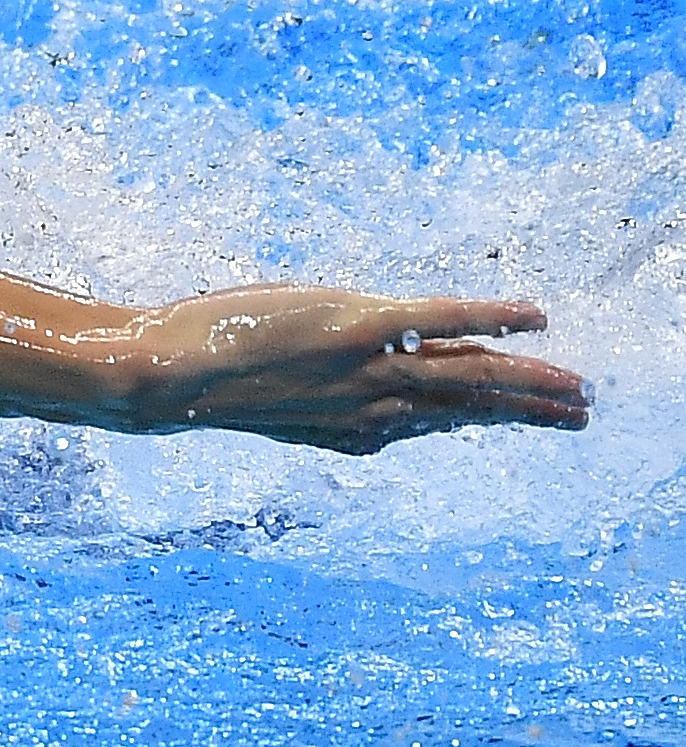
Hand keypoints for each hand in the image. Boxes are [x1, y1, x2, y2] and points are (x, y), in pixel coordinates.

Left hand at [116, 288, 587, 452]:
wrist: (164, 378)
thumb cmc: (206, 380)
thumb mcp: (278, 401)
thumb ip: (327, 403)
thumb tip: (359, 406)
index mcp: (356, 430)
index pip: (439, 420)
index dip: (489, 419)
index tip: (532, 420)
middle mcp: (373, 406)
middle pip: (468, 407)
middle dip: (528, 412)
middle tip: (581, 415)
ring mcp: (368, 367)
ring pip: (470, 376)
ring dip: (530, 381)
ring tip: (578, 390)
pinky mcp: (355, 326)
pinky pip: (439, 322)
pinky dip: (490, 318)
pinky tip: (532, 316)